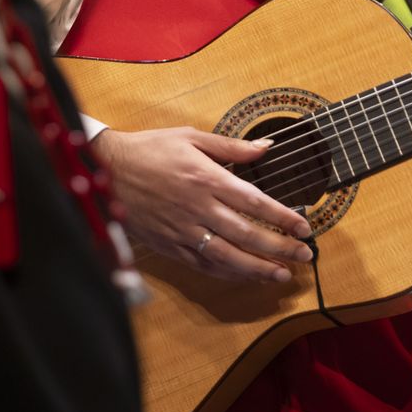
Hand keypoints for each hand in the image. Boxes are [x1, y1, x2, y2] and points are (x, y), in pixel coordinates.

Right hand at [93, 127, 311, 281]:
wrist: (106, 170)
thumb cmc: (149, 149)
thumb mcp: (190, 136)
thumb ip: (231, 146)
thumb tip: (266, 148)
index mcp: (206, 178)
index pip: (254, 202)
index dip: (282, 217)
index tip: (304, 227)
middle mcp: (198, 208)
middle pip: (247, 234)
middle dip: (280, 247)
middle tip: (305, 255)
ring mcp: (183, 230)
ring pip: (227, 257)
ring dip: (258, 268)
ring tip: (282, 274)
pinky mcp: (169, 245)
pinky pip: (203, 265)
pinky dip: (227, 273)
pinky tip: (245, 275)